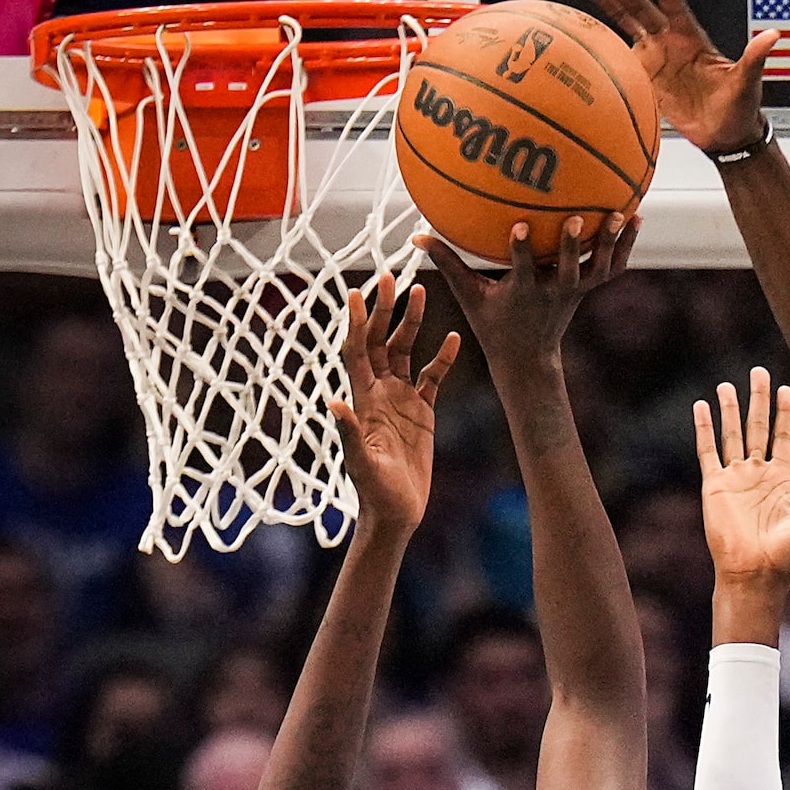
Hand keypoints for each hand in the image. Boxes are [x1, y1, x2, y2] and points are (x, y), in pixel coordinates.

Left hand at [330, 273, 459, 535]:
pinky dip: (443, 358)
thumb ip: (350, 433)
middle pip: (383, 342)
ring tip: (422, 293)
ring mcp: (402, 400)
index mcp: (363, 400)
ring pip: (407, 352)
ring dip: (412, 324)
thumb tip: (335, 404)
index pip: (358, 352)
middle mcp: (380, 393)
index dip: (358, 323)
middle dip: (386, 311)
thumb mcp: (361, 463)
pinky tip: (454, 339)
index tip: (358, 293)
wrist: (396, 511)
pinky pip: (434, 377)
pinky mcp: (423, 413)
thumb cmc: (375, 492)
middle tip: (391, 278)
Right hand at [419, 214, 637, 377]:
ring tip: (622, 213)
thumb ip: (447, 264)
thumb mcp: (469, 297)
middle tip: (575, 218)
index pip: (522, 270)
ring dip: (610, 243)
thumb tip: (416, 235)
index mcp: (524, 293)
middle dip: (570, 247)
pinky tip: (634, 216)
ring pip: (598, 269)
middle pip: (567, 270)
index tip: (519, 226)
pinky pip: (611, 267)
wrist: (528, 358)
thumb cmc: (494, 324)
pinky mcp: (587, 289)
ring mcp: (574, 292)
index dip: (521, 250)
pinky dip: (625, 245)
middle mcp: (553, 292)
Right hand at [566, 0, 774, 153]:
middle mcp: (668, 40)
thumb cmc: (739, 108)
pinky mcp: (642, 73)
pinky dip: (596, 36)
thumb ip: (754, 58)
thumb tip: (773, 35)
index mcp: (691, 38)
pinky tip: (574, 17)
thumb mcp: (747, 83)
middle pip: (636, 6)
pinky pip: (616, 51)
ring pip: (621, 19)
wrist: (725, 134)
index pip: (674, 7)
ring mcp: (653, 55)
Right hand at [694, 367, 789, 593]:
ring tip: (727, 385)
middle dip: (758, 401)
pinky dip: (705, 429)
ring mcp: (735, 480)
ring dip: (730, 410)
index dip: (785, 414)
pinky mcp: (715, 486)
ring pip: (732, 435)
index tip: (786, 389)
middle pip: (757, 428)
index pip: (783, 437)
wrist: (757, 575)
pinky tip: (702, 407)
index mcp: (782, 481)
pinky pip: (708, 451)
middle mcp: (757, 476)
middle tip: (758, 373)